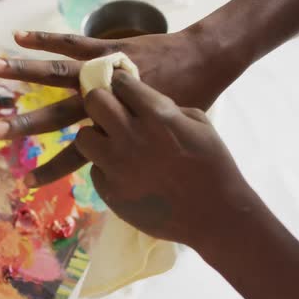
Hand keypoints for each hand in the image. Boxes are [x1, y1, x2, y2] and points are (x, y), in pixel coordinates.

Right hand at [0, 29, 248, 185]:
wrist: (205, 62)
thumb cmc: (188, 103)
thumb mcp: (162, 136)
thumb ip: (136, 147)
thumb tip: (116, 167)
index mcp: (116, 126)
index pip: (78, 153)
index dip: (52, 169)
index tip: (27, 183)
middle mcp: (104, 100)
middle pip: (57, 114)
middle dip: (24, 124)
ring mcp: (103, 71)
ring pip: (57, 73)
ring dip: (21, 71)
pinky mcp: (107, 48)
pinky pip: (73, 42)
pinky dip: (46, 39)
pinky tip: (20, 37)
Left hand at [74, 70, 251, 244]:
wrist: (214, 215)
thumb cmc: (213, 166)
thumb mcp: (199, 124)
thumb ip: (166, 107)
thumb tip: (139, 103)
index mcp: (157, 115)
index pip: (121, 82)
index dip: (123, 84)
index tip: (125, 91)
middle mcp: (131, 136)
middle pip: (94, 101)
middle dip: (102, 102)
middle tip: (112, 114)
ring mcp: (116, 165)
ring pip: (83, 136)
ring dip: (96, 136)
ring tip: (113, 145)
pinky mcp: (108, 190)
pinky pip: (94, 168)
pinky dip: (105, 167)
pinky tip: (124, 173)